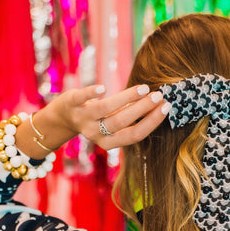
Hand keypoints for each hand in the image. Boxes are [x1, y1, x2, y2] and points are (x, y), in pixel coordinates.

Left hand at [54, 83, 169, 148]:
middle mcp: (95, 133)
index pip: (134, 135)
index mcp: (108, 142)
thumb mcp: (113, 124)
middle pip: (122, 122)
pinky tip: (104, 88)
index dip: (151, 122)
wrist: (63, 117)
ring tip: (144, 88)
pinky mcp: (72, 103)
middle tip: (159, 96)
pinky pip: (82, 98)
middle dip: (142, 109)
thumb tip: (160, 104)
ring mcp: (83, 118)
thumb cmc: (97, 119)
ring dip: (127, 98)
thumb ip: (131, 117)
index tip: (166, 107)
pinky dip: (92, 93)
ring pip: (107, 109)